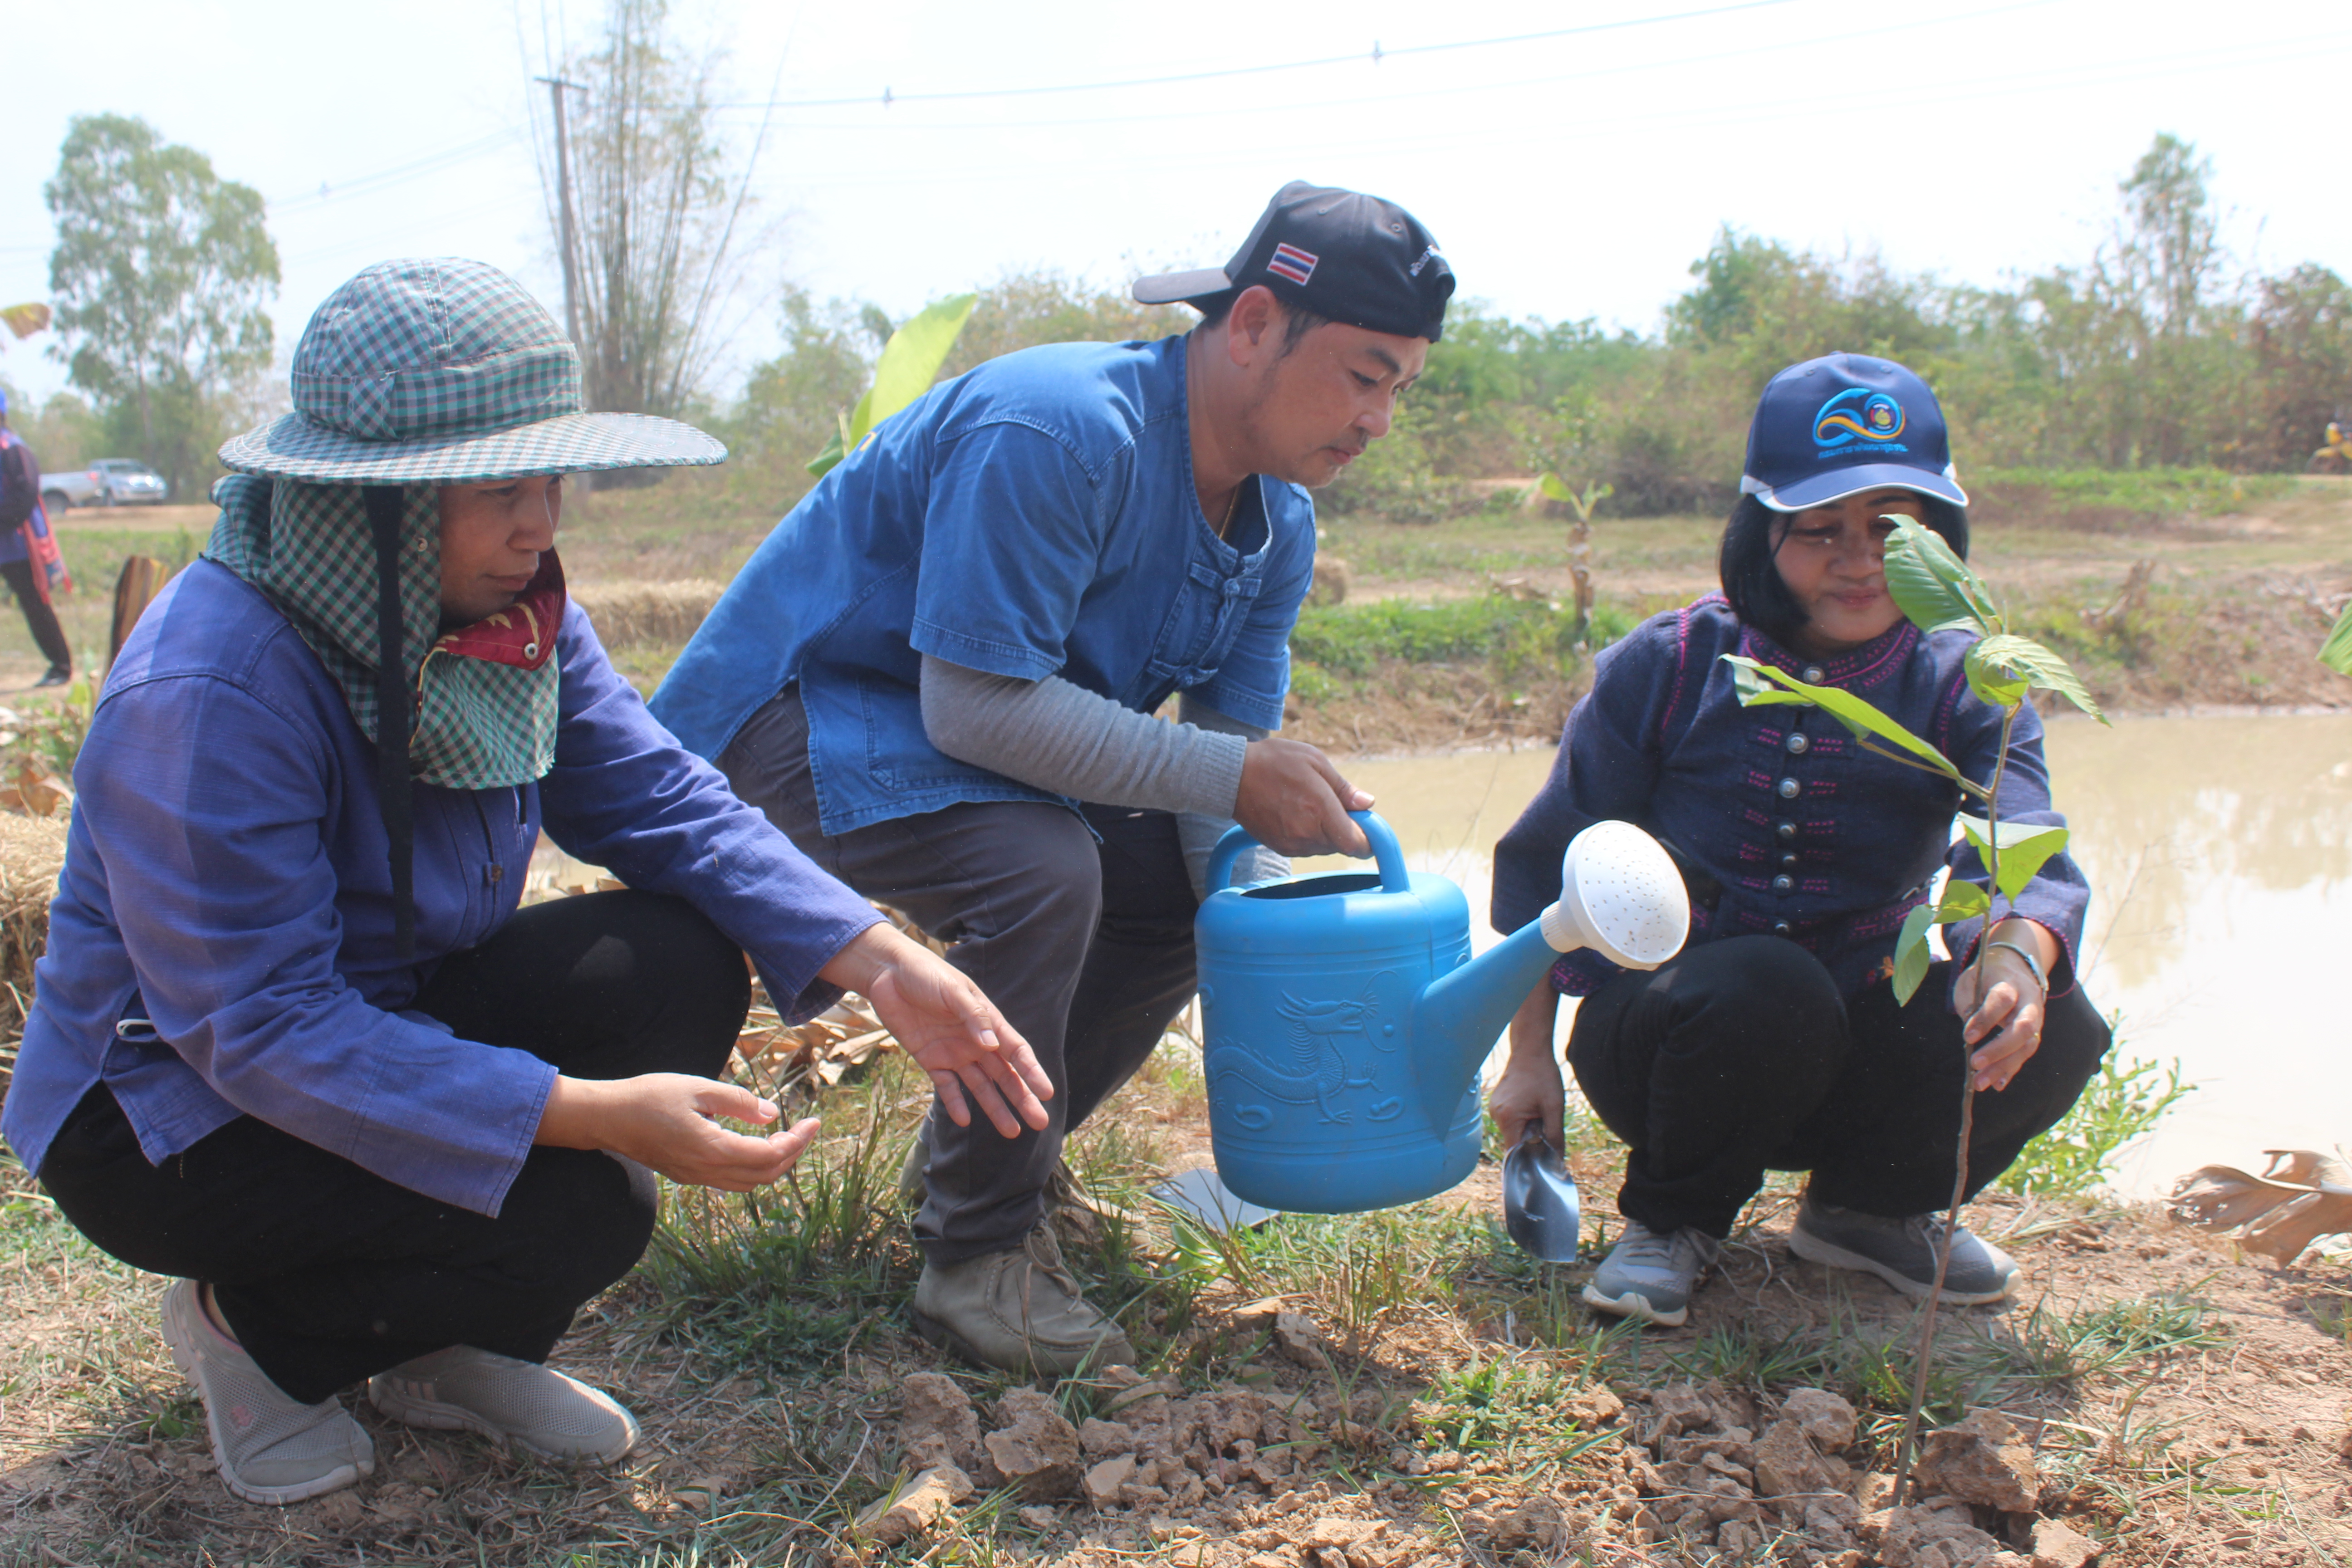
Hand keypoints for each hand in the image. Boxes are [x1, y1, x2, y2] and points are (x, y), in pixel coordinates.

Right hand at [537, 1073, 820, 1190]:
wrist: (606, 1117)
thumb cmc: (649, 1096)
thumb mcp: (698, 1087)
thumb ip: (738, 1102)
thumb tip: (771, 1114)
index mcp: (712, 1149)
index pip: (769, 1156)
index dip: (797, 1141)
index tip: (813, 1122)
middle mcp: (706, 1171)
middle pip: (764, 1175)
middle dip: (792, 1154)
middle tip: (806, 1130)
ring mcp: (694, 1177)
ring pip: (747, 1183)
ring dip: (773, 1165)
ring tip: (789, 1139)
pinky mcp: (686, 1174)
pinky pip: (729, 1181)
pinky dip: (752, 1168)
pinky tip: (757, 1146)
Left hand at [820, 923, 1053, 1137]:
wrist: (889, 974)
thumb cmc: (927, 974)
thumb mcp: (953, 990)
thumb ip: (973, 1016)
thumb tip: (992, 1045)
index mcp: (987, 1022)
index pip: (1016, 1052)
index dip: (1032, 1072)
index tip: (1047, 1093)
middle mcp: (975, 1042)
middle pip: (1004, 1075)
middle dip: (1021, 1098)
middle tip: (1039, 1122)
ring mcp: (954, 1053)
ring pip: (980, 1086)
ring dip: (995, 1108)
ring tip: (1011, 1131)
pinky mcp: (931, 1059)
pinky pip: (947, 1086)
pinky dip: (955, 1103)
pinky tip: (964, 1120)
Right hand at [1234, 738, 1372, 856]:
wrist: (1231, 776)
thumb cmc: (1274, 762)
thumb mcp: (1314, 761)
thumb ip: (1343, 787)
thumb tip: (1367, 803)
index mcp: (1320, 810)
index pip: (1355, 844)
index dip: (1368, 840)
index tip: (1370, 829)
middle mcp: (1307, 834)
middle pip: (1342, 845)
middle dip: (1346, 829)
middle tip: (1335, 804)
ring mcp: (1292, 844)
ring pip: (1325, 847)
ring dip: (1327, 832)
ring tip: (1311, 804)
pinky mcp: (1280, 847)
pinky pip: (1307, 848)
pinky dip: (1310, 835)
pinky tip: (1298, 813)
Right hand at [1489, 985, 1565, 1147]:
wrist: (1531, 1050)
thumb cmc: (1543, 1076)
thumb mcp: (1554, 1107)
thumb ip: (1555, 1135)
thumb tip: (1557, 1159)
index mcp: (1507, 1117)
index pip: (1514, 1151)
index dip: (1529, 1158)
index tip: (1542, 1159)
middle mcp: (1496, 1114)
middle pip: (1514, 1141)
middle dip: (1531, 1140)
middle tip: (1546, 1125)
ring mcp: (1495, 1108)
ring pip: (1513, 1130)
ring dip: (1528, 1128)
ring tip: (1539, 1110)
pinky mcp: (1498, 1103)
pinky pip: (1511, 1120)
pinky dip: (1522, 1119)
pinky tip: (1532, 1105)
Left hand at [1954, 929, 2050, 1091]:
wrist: (2014, 967)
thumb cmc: (1985, 976)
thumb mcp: (1970, 982)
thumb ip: (1970, 1006)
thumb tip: (1971, 1037)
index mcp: (2009, 981)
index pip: (2003, 999)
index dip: (1986, 1018)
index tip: (1967, 1037)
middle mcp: (2028, 1000)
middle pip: (2024, 1027)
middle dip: (1999, 1049)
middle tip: (1975, 1064)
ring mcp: (2036, 1017)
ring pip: (2027, 1044)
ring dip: (2004, 1066)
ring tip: (1980, 1083)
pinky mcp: (2035, 1032)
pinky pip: (2026, 1053)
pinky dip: (2011, 1069)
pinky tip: (1996, 1084)